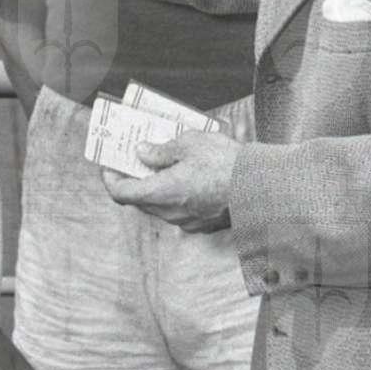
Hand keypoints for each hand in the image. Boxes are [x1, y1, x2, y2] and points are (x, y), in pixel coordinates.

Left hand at [101, 130, 240, 233]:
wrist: (261, 188)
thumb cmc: (225, 163)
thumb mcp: (189, 144)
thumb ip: (161, 151)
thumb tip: (142, 153)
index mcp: (161, 192)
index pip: (121, 193)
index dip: (110, 179)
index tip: (109, 166)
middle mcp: (170, 213)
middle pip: (139, 201)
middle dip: (134, 181)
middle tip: (136, 160)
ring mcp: (187, 222)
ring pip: (160, 207)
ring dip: (157, 189)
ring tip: (164, 166)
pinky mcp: (204, 225)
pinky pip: (180, 211)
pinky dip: (176, 196)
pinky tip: (187, 178)